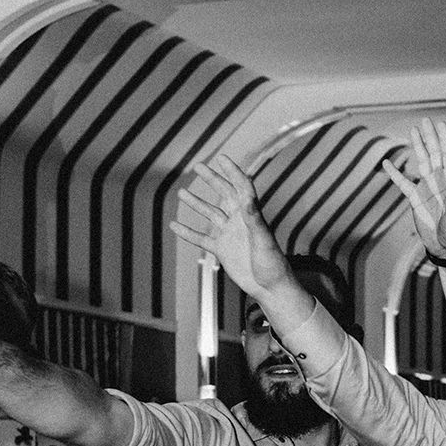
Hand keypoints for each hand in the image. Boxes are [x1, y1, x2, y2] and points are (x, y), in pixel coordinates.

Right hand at [170, 154, 293, 298]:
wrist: (269, 287)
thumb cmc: (272, 263)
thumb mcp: (263, 239)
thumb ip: (254, 218)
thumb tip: (246, 197)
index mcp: (252, 214)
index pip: (242, 186)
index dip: (232, 171)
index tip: (221, 158)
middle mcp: (240, 221)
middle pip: (224, 194)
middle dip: (212, 179)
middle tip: (198, 165)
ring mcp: (229, 234)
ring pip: (210, 214)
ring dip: (196, 203)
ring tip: (181, 192)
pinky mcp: (222, 249)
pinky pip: (201, 238)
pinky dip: (187, 232)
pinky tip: (173, 226)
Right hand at [381, 118, 445, 261]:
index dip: (444, 139)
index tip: (440, 125)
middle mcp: (439, 181)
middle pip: (434, 153)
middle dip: (430, 137)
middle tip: (425, 120)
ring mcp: (427, 188)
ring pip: (420, 163)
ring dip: (416, 147)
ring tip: (412, 131)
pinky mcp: (415, 199)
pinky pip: (403, 183)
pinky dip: (395, 173)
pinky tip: (387, 163)